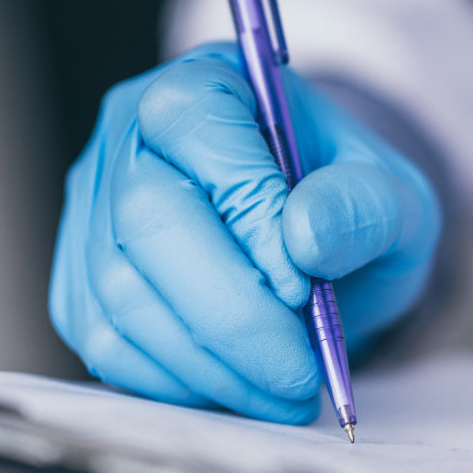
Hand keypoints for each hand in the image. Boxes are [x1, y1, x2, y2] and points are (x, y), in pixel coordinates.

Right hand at [48, 42, 441, 423]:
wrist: (313, 243)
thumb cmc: (345, 206)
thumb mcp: (393, 195)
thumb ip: (363, 205)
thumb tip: (304, 236)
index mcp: (205, 79)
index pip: (196, 126)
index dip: (248, 216)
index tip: (306, 289)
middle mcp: (128, 134)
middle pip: (146, 220)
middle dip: (230, 315)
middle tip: (299, 376)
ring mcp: (91, 210)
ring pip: (121, 293)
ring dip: (209, 363)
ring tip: (283, 392)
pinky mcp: (79, 282)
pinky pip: (106, 343)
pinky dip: (176, 382)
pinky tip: (235, 385)